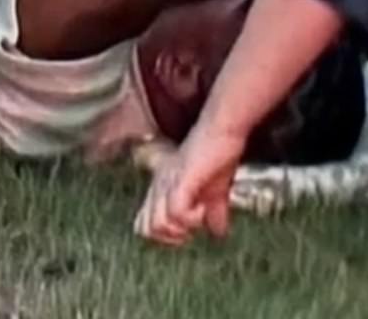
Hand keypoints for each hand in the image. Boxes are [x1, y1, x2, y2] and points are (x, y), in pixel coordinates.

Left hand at [133, 123, 244, 245]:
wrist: (224, 131)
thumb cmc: (218, 154)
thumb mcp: (215, 189)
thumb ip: (213, 211)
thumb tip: (219, 232)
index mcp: (161, 187)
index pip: (143, 225)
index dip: (165, 236)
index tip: (188, 232)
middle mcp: (159, 185)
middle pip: (145, 229)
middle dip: (171, 237)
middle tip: (192, 227)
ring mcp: (167, 182)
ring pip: (156, 226)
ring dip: (181, 229)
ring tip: (198, 216)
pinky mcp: (180, 180)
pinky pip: (175, 214)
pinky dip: (191, 219)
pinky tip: (203, 208)